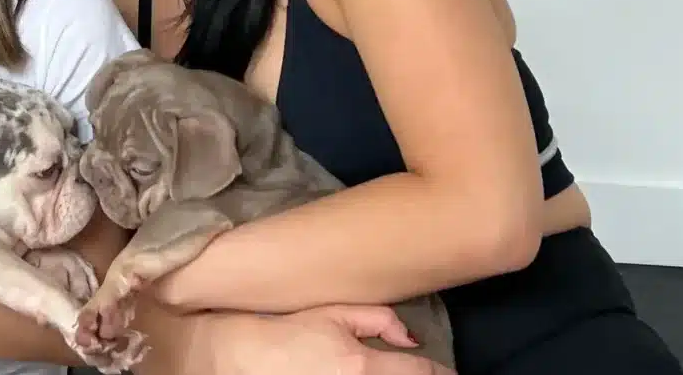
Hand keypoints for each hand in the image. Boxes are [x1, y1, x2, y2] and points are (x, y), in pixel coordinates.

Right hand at [195, 304, 455, 374]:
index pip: (423, 374)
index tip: (447, 371)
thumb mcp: (328, 314)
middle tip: (422, 370)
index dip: (440, 372)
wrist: (235, 358)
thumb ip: (374, 319)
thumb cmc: (282, 332)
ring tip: (390, 370)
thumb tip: (409, 337)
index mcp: (361, 367)